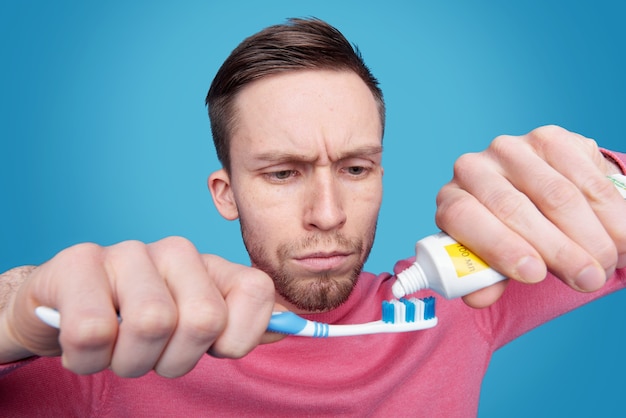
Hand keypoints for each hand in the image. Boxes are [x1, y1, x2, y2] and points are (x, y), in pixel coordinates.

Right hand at [0, 237, 277, 376]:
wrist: (64, 307)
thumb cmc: (137, 321)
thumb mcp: (194, 328)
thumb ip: (240, 326)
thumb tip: (289, 329)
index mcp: (211, 266)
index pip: (258, 292)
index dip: (238, 338)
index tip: (210, 349)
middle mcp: (177, 251)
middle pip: (204, 319)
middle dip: (176, 360)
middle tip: (153, 355)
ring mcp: (128, 252)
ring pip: (152, 324)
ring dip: (130, 360)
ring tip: (117, 349)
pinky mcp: (78, 263)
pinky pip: (93, 332)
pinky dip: (88, 358)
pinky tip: (84, 344)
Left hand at [435, 125, 625, 307]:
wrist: (535, 199)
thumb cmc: (508, 236)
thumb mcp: (493, 259)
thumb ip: (485, 277)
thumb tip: (478, 298)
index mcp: (452, 198)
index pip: (462, 217)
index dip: (498, 247)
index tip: (534, 274)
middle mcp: (475, 167)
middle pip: (514, 208)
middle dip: (558, 250)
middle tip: (588, 279)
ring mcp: (514, 149)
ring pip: (558, 195)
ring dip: (590, 236)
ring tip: (605, 264)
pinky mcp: (551, 139)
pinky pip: (586, 178)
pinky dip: (610, 213)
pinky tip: (620, 238)